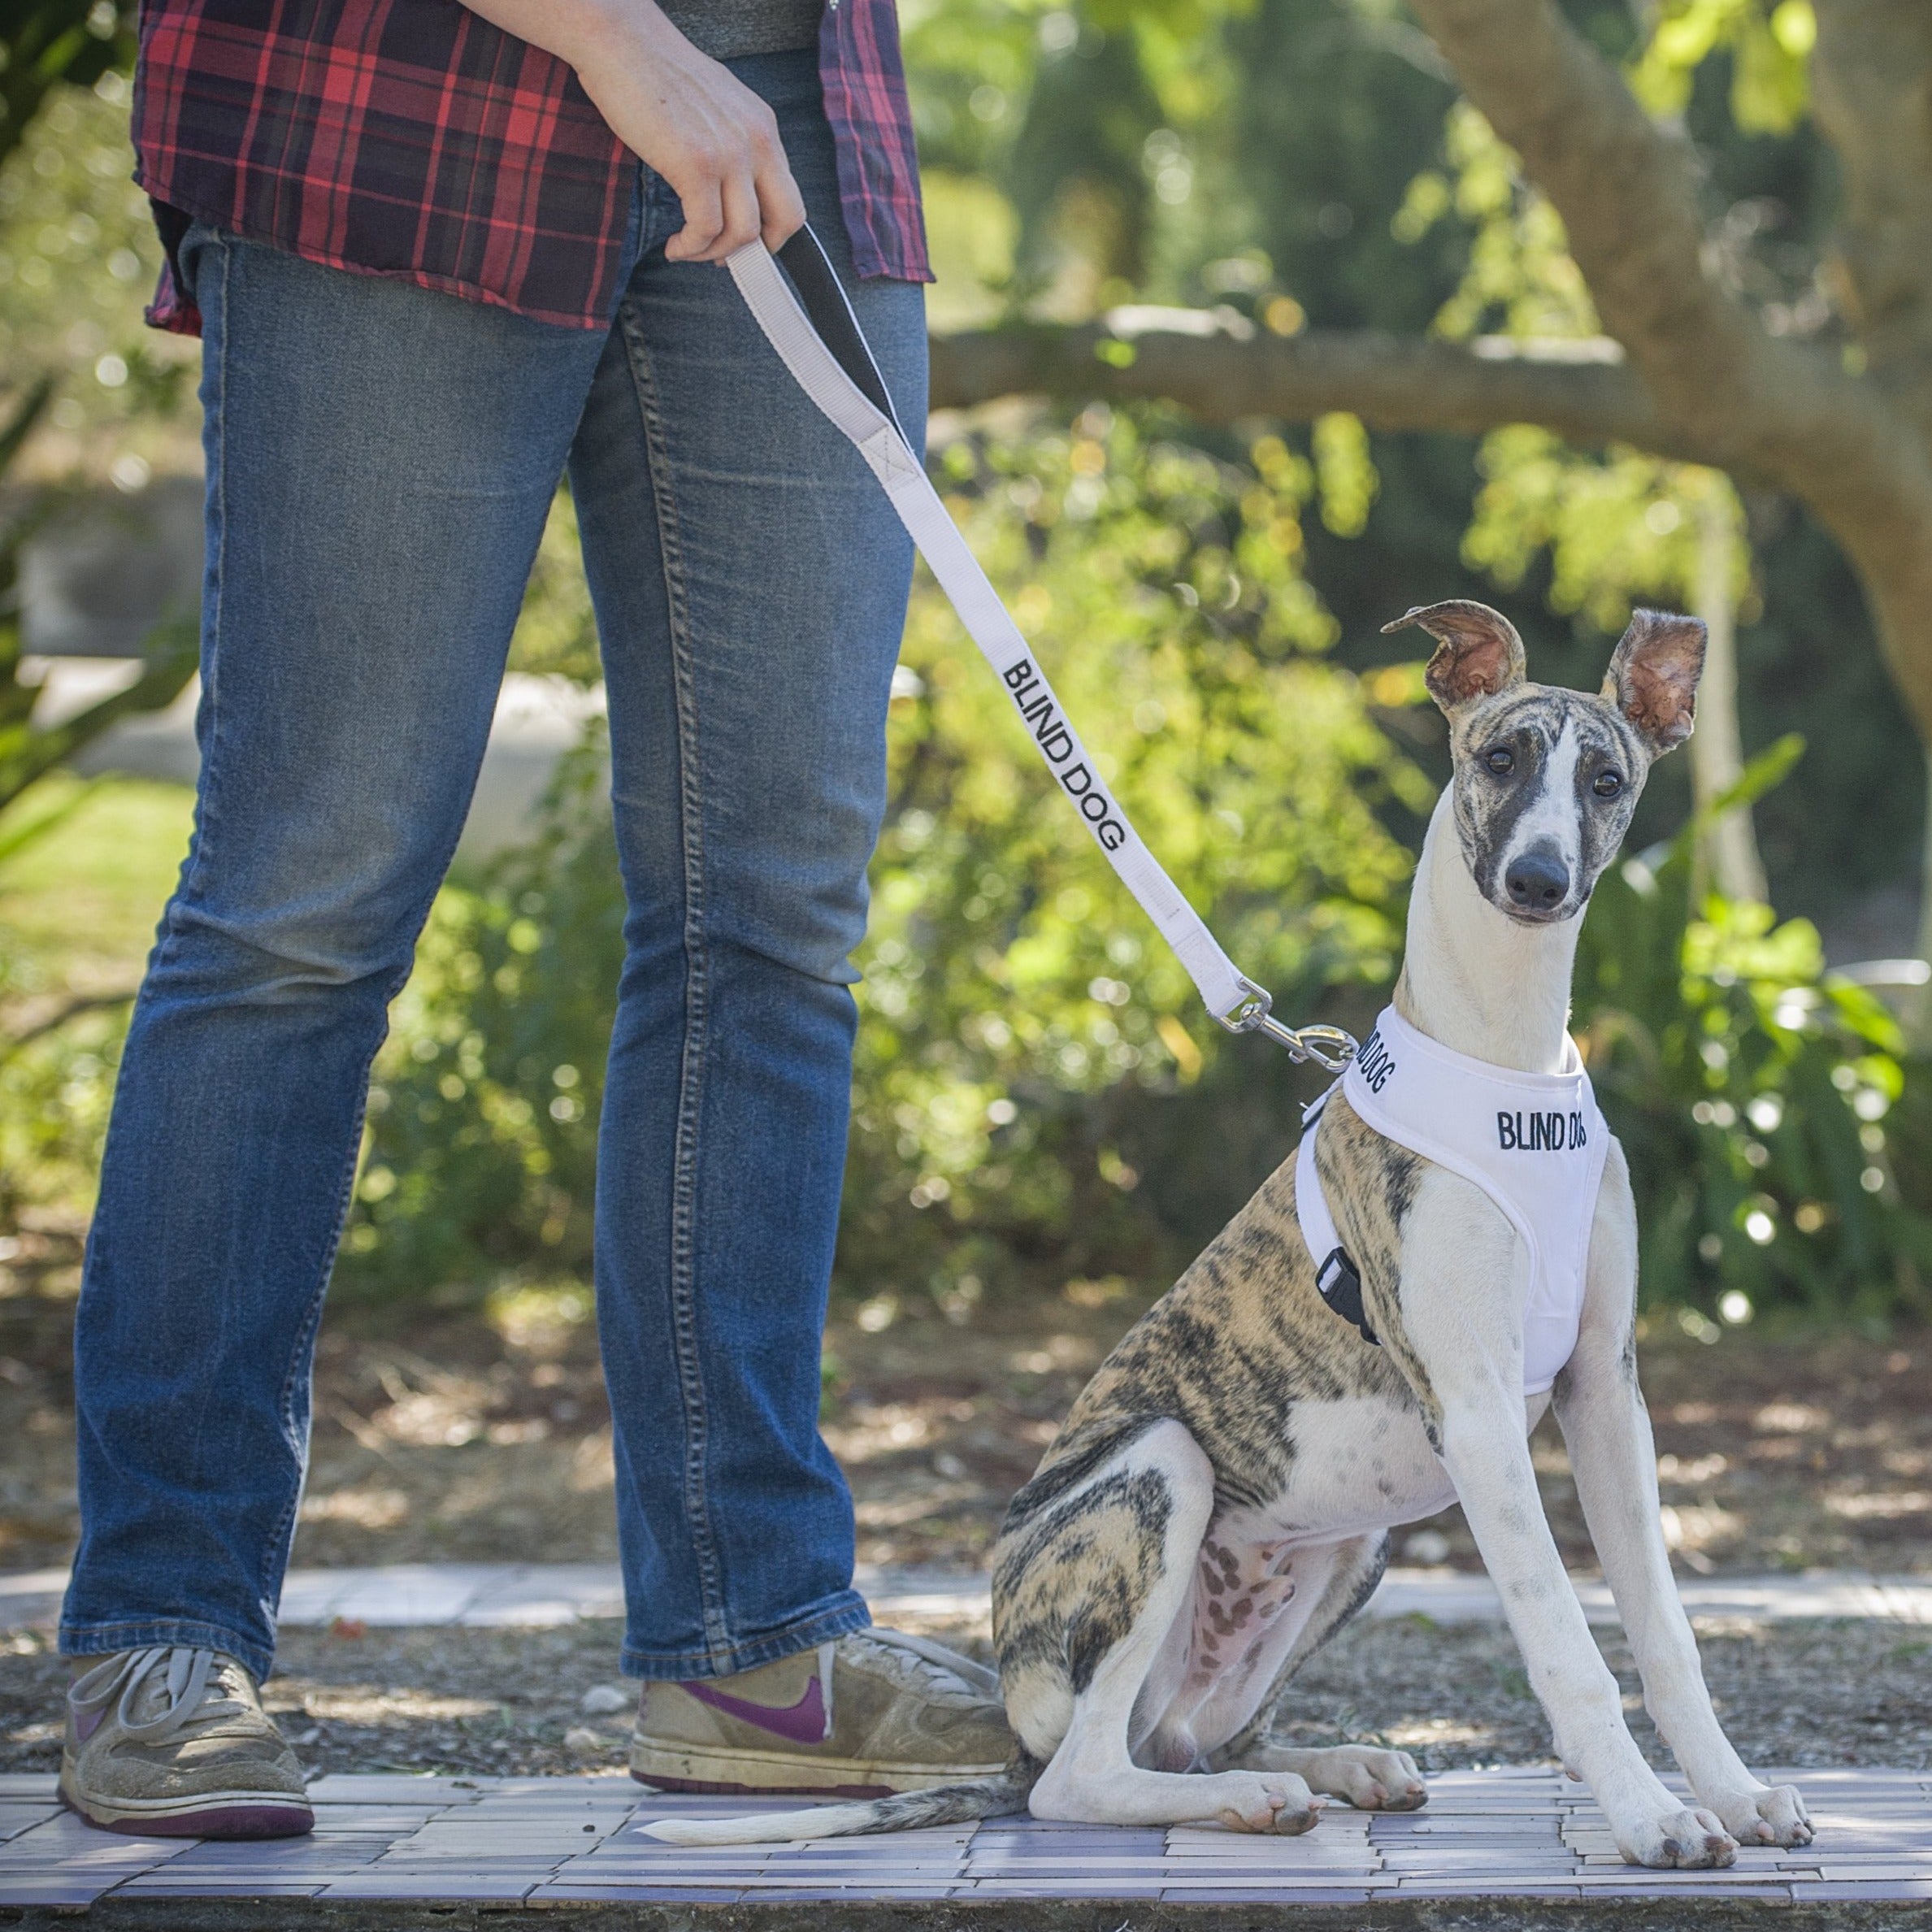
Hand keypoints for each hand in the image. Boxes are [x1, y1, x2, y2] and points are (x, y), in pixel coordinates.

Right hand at [463, 0, 806, 261]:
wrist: (619, 40)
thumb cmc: (655, 73)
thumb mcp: (715, 107)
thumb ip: (732, 146)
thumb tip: (729, 194)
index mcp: (763, 127)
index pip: (791, 198)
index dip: (771, 233)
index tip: (743, 244)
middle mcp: (756, 141)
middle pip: (786, 221)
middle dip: (758, 252)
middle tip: (725, 257)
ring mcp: (729, 154)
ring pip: (744, 234)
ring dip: (714, 253)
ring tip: (687, 248)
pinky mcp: (696, 165)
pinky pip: (706, 229)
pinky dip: (690, 248)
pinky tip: (674, 246)